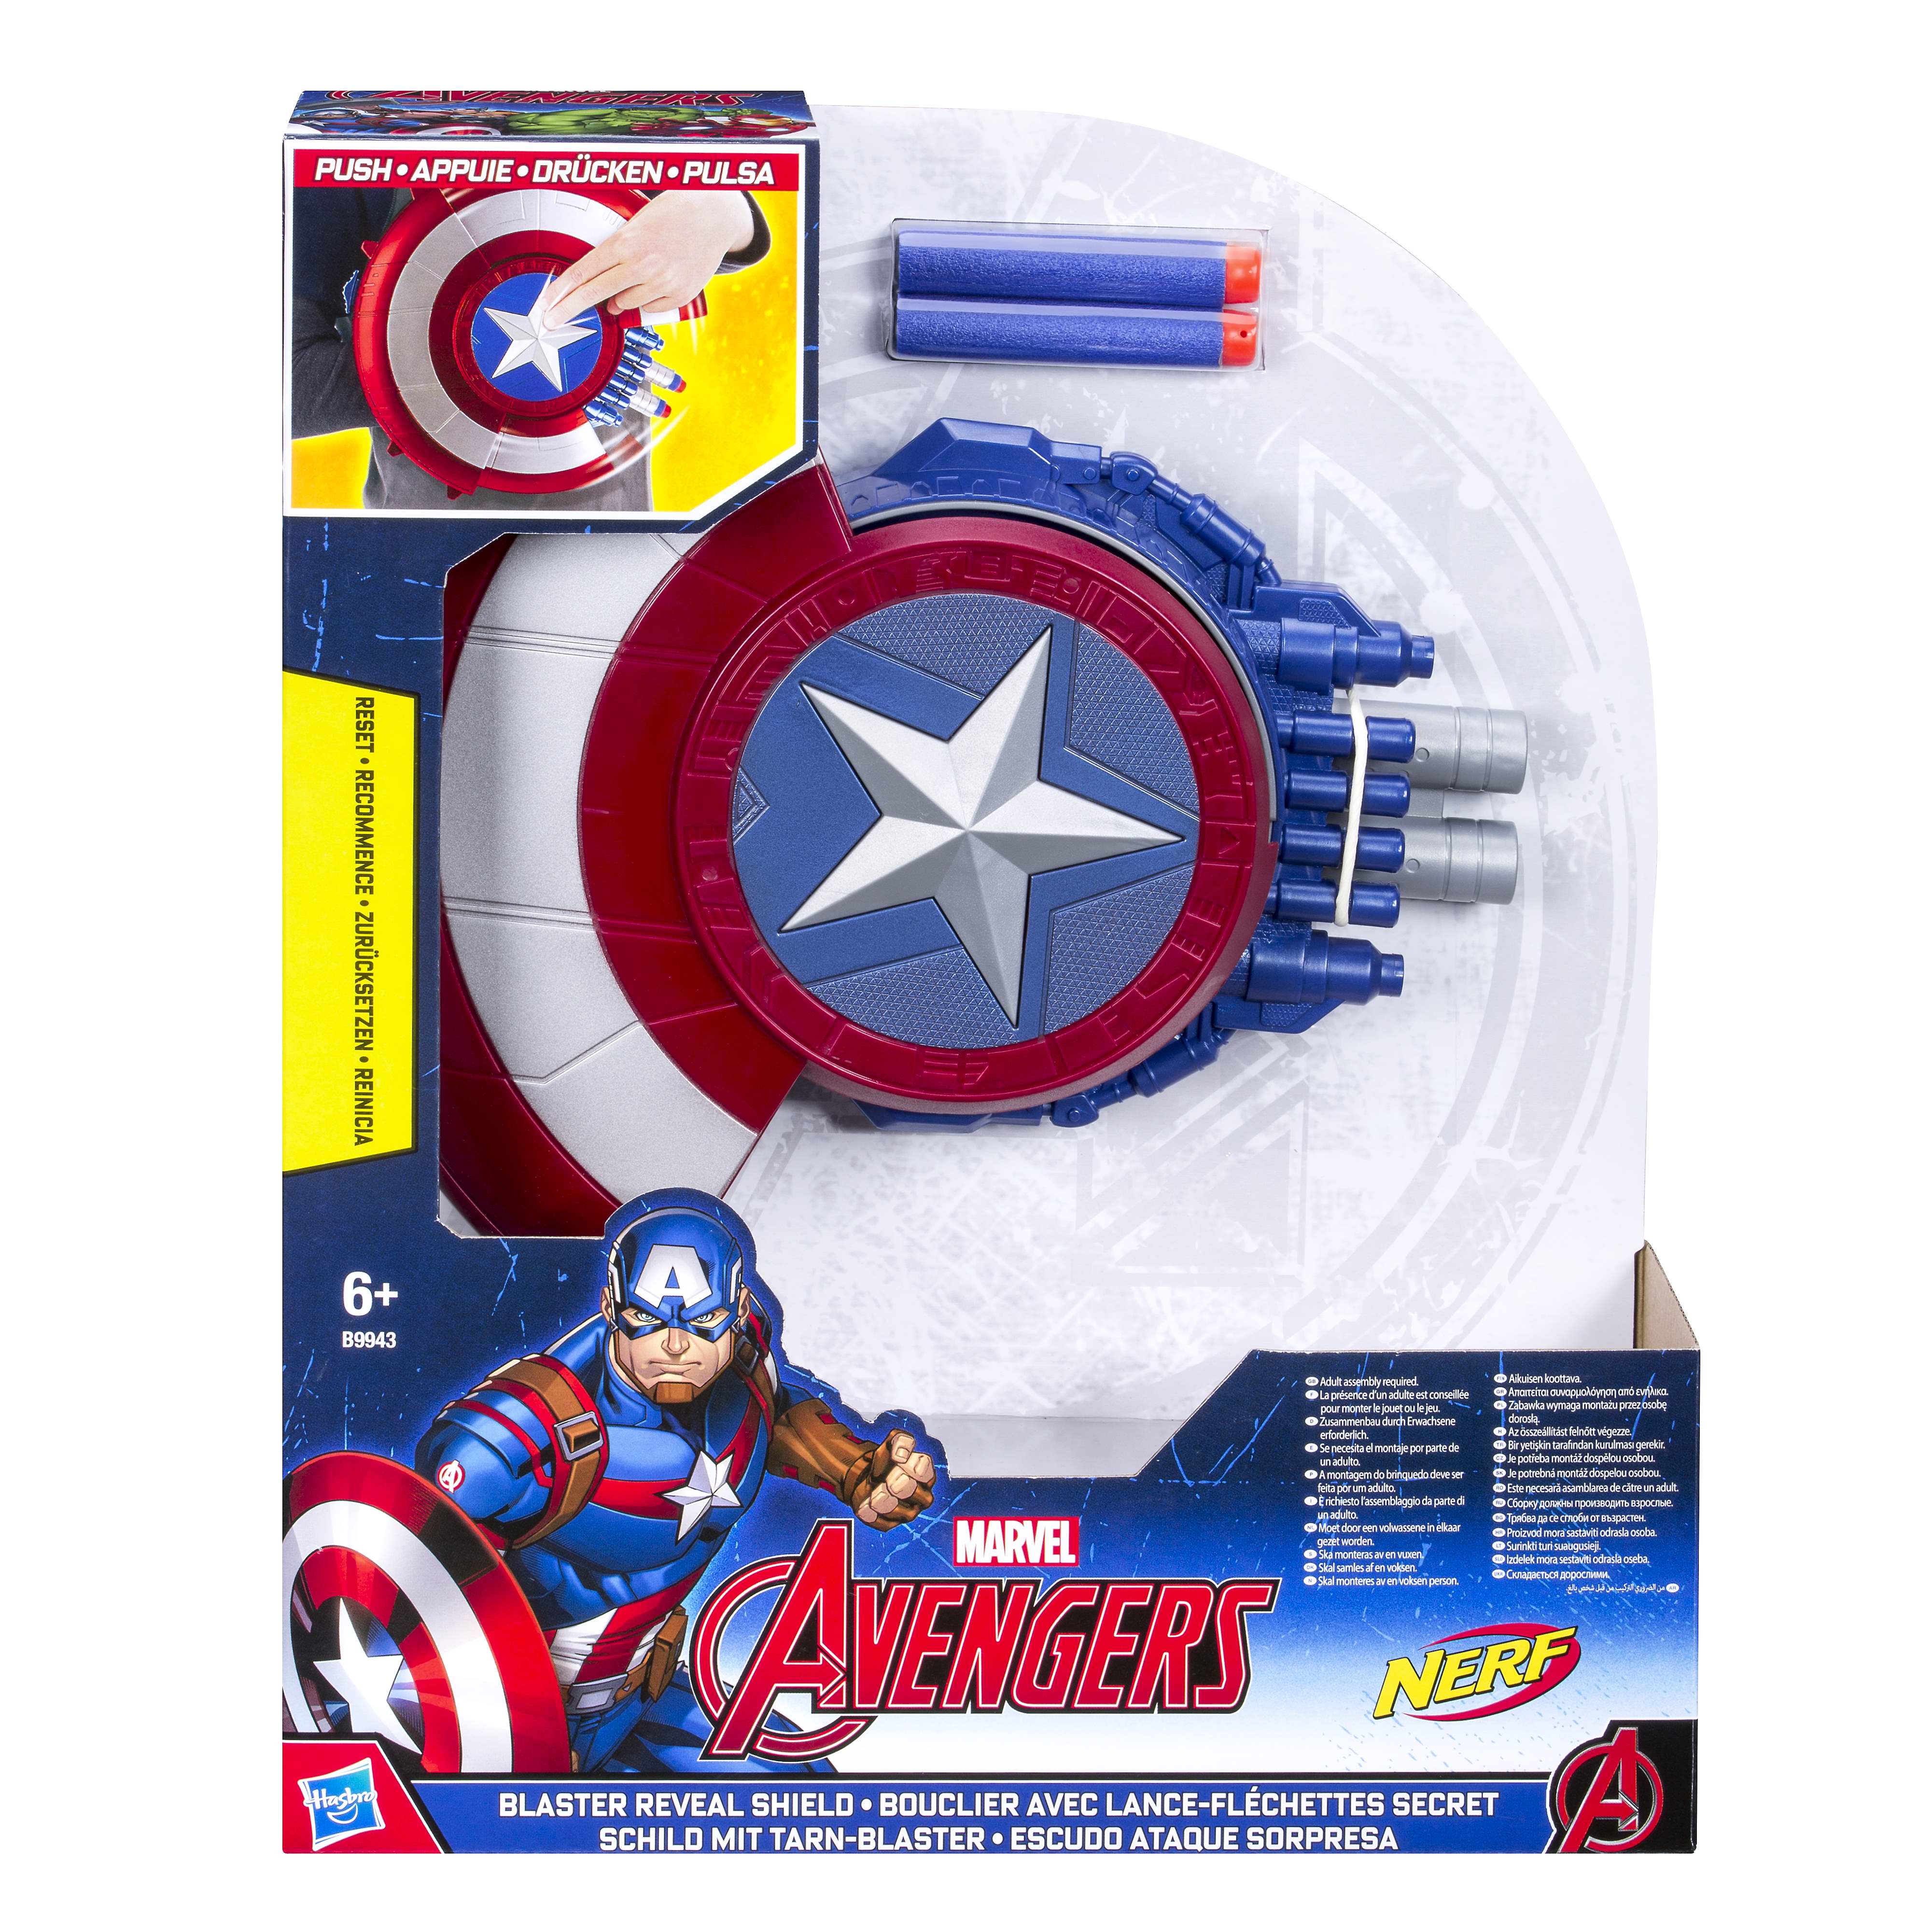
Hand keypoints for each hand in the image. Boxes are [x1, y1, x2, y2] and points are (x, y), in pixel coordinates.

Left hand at [543, 191, 753, 321]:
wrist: (714, 213)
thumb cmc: (673, 212)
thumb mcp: (636, 223)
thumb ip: (616, 252)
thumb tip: (601, 289)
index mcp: (625, 241)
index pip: (582, 272)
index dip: (560, 292)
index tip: (545, 306)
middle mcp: (641, 264)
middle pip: (594, 293)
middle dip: (569, 309)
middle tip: (550, 321)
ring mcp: (662, 281)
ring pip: (625, 303)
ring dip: (620, 298)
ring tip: (634, 277)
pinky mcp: (679, 295)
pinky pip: (651, 308)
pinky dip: (647, 300)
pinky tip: (657, 282)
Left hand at [848, 1431, 935, 1528]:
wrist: (867, 1479)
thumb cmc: (885, 1462)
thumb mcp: (892, 1444)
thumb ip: (901, 1440)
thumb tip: (902, 1454)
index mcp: (926, 1476)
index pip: (925, 1471)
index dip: (911, 1466)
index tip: (898, 1461)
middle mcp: (921, 1497)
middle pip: (911, 1490)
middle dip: (898, 1483)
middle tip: (888, 1479)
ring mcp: (906, 1513)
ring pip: (898, 1511)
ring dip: (883, 1498)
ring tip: (874, 1491)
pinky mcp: (888, 1524)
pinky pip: (879, 1521)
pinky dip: (870, 1511)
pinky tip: (867, 1502)